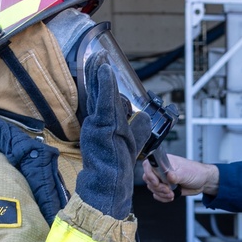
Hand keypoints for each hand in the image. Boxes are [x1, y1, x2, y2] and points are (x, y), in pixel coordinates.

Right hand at [75, 53, 150, 219]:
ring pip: (99, 94)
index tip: (103, 65)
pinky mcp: (100, 128)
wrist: (108, 187)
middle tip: (99, 54)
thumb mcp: (132, 143)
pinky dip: (104, 86)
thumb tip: (144, 117)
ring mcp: (97, 125)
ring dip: (100, 74)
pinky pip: (104, 103)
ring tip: (101, 57)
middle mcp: (97, 123)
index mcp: (104, 126)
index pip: (102, 98)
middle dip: (98, 73)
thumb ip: (137, 128)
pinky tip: (105, 72)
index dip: (103, 82)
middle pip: (98, 93)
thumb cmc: (116, 168)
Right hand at [142, 154, 218, 202]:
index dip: (149, 174)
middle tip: (168, 189)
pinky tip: (171, 196)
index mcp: (164, 162)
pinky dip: (163, 198)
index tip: (156, 182)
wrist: (202, 181)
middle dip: (157, 187)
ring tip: (172, 194)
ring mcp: (163, 180)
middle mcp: (161, 170)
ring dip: (161, 194)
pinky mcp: (165, 188)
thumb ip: (176, 175)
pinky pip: (157, 195)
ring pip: (152, 188)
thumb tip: (168, 176)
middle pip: (148, 179)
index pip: (148, 165)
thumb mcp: (186, 173)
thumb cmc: (196, 172)